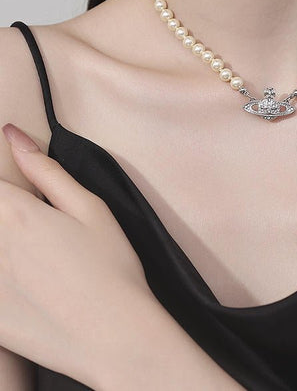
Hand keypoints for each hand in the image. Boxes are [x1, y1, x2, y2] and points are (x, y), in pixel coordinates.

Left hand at [0, 122, 153, 387]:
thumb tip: (12, 134)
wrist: (114, 333)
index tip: (15, 196)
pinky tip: (28, 282)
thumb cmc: (111, 266)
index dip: (1, 180)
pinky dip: (2, 273)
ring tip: (40, 256)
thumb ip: (46, 172)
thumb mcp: (91, 209)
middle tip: (40, 234)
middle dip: (5, 210)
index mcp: (15, 214)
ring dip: (6, 242)